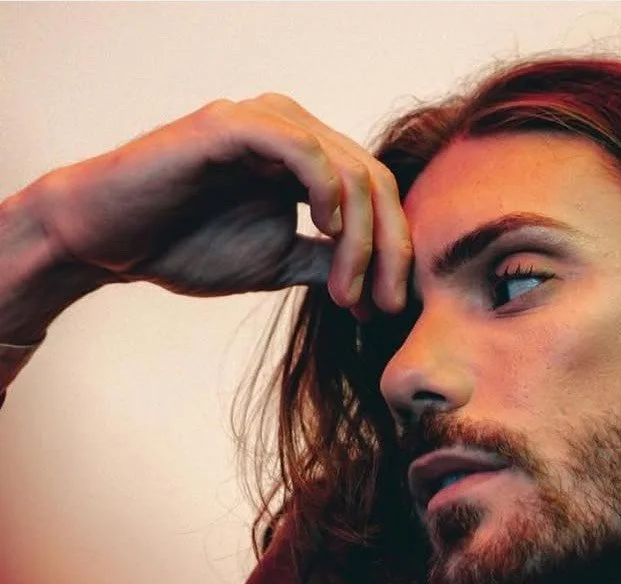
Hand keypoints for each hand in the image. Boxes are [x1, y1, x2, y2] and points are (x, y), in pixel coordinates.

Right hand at [26, 94, 408, 310]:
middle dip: (390, 251)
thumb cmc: (189, 245)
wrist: (111, 241)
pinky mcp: (230, 126)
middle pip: (376, 183)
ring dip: (360, 239)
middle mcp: (294, 132)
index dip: (395, 254)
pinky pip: (301, 147)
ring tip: (347, 290)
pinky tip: (324, 230)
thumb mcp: (281, 261)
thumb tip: (383, 285)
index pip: (379, 197)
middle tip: (383, 306)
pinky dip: (326, 190)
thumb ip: (330, 262)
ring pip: (349, 169)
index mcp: (309, 163)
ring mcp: (263, 123)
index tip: (387, 310)